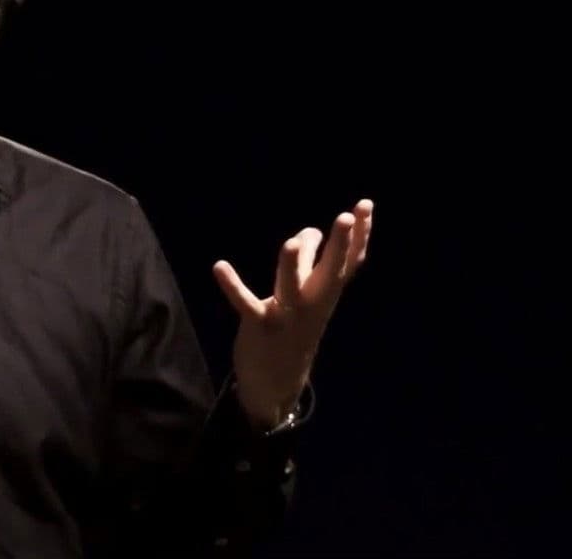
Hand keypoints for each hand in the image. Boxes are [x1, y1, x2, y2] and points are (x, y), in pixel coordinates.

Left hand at [212, 199, 373, 428]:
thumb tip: (310, 231)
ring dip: (292, 266)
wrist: (278, 381)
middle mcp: (313, 304)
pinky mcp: (260, 326)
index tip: (365, 204)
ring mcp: (288, 316)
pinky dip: (233, 286)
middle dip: (339, 245)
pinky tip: (219, 266)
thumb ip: (310, 262)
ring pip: (293, 288)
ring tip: (291, 242)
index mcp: (326, 294)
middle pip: (331, 271)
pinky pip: (246, 304)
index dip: (360, 235)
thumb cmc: (293, 327)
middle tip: (345, 217)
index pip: (350, 261)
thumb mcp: (307, 295)